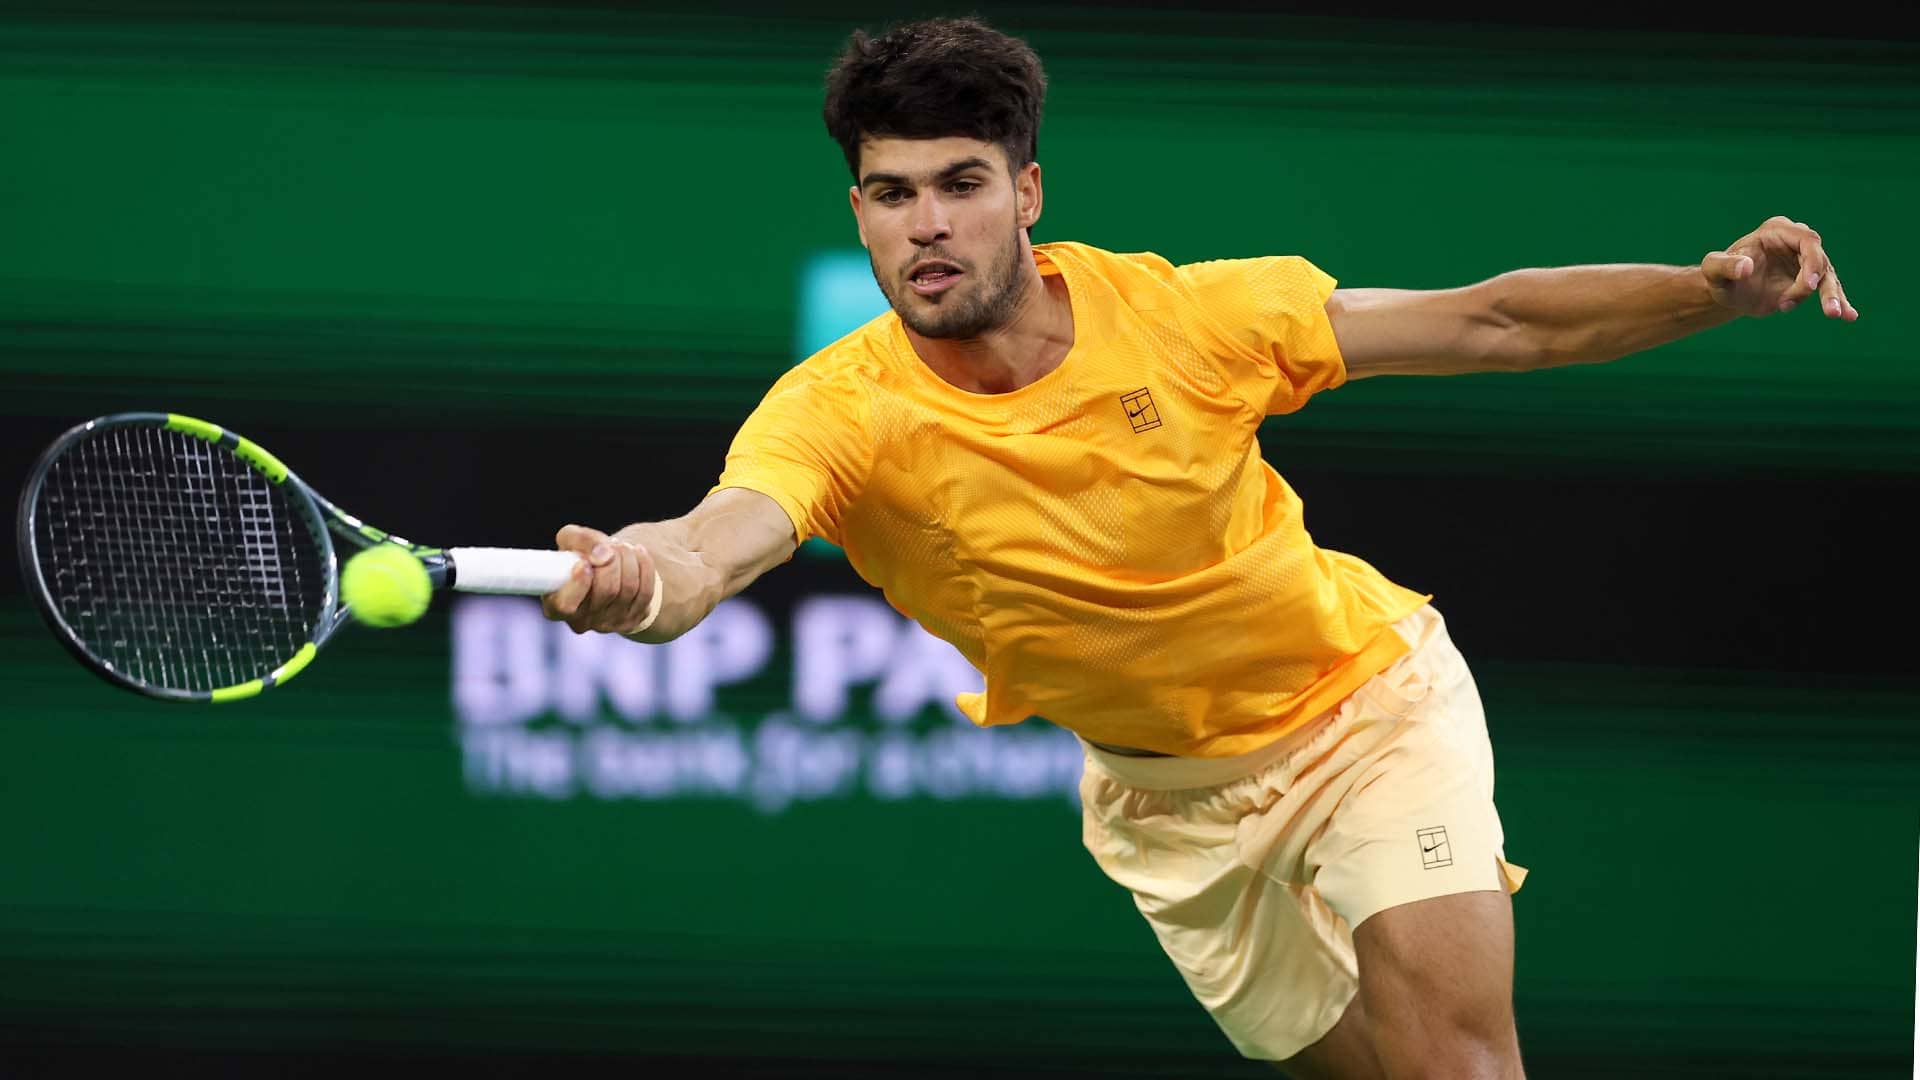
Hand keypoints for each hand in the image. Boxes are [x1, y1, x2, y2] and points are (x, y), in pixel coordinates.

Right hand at [539, 524, 658, 634]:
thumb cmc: (580, 555)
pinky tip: (638, 554)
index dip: (578, 584)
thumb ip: (580, 540)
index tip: (584, 563)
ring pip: (628, 589)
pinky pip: (645, 593)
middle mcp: (580, 621)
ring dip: (629, 560)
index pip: (565, 605)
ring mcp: (607, 624)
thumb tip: (604, 554)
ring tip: (623, 547)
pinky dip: (645, 567)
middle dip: (612, 560)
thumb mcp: (570, 540)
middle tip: (611, 545)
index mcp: (555, 605)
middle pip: (606, 591)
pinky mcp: (630, 621)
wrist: (604, 568)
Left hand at [1702, 216, 1856, 320]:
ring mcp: (1805, 260)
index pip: (1807, 240)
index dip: (1812, 262)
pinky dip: (1839, 302)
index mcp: (1777, 230)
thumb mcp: (1714, 270)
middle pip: (1820, 259)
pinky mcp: (1809, 279)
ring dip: (1833, 296)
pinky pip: (1827, 289)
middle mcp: (1795, 242)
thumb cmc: (1719, 276)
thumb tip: (1745, 267)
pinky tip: (1849, 316)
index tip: (1808, 286)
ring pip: (1826, 276)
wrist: (1728, 291)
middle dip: (1821, 284)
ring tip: (1838, 315)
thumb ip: (1724, 265)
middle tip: (1826, 309)